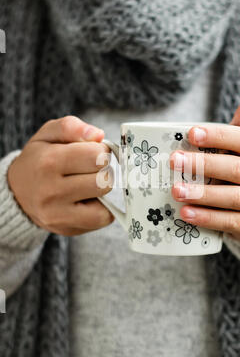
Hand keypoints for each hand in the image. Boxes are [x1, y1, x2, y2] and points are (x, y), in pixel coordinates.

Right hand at [7, 116, 113, 235]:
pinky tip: (89, 199)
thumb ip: (72, 127)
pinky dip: (102, 208)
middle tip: (92, 168)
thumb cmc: (38, 159)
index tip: (93, 152)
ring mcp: (58, 213)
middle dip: (103, 170)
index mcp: (48, 162)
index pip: (96, 156)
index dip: (101, 151)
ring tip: (89, 183)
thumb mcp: (48, 134)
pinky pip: (101, 219)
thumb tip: (98, 135)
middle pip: (103, 179)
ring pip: (105, 200)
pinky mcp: (66, 228)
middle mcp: (51, 190)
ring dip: (103, 189)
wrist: (17, 192)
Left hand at [170, 90, 239, 240]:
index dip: (217, 135)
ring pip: (232, 197)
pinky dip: (207, 218)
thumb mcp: (239, 147)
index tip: (191, 133)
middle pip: (234, 168)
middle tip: (174, 162)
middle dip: (202, 164)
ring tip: (176, 191)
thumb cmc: (235, 169)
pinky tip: (185, 214)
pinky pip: (230, 222)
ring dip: (202, 194)